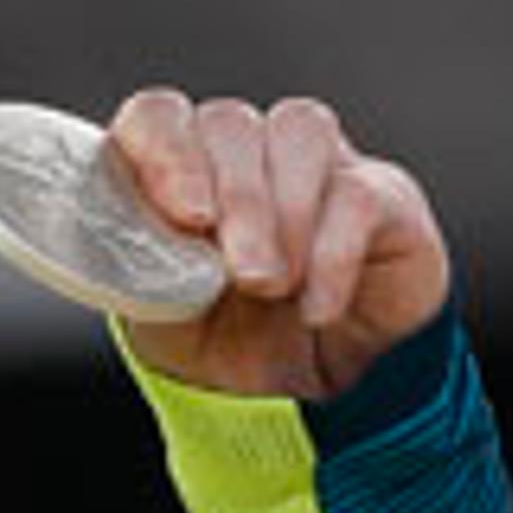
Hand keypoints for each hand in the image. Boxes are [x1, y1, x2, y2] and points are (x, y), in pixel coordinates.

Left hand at [107, 92, 450, 404]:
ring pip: (297, 131)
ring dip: (282, 213)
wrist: (309, 394)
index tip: (185, 215)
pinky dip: (332, 256)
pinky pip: (358, 194)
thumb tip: (132, 253)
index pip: (158, 118)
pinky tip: (316, 308)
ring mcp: (316, 162)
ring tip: (274, 288)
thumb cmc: (229, 343)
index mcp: (179, 172)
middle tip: (243, 277)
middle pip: (229, 123)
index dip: (165, 151)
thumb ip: (140, 276)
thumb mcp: (166, 323)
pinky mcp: (381, 194)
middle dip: (234, 201)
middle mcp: (245, 152)